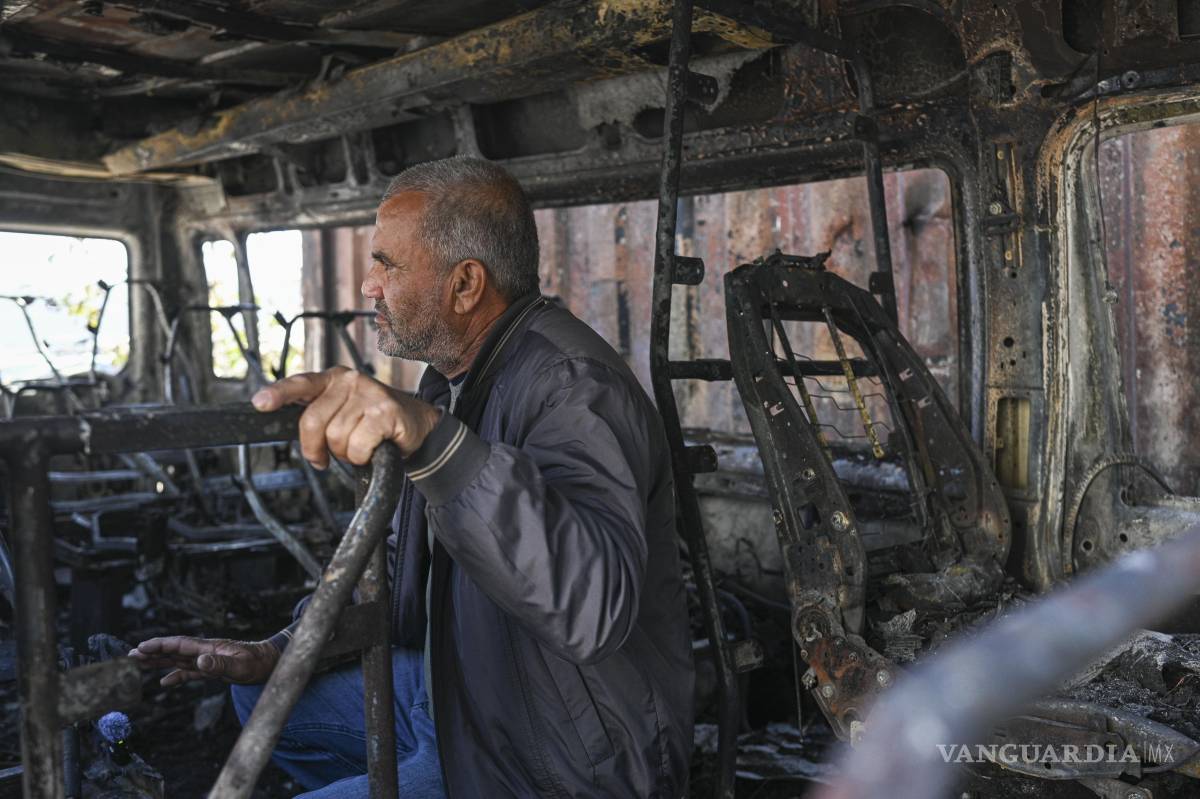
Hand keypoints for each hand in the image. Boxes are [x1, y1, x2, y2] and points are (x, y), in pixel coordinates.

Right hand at [129, 636, 279, 686]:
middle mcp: (205, 652)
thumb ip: (221, 665)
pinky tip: (163, 683)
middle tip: (129, 655)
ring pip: (178, 660)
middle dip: (152, 652)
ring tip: (138, 663)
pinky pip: (189, 673)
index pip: (180, 644)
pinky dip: (175, 677)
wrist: (270, 664)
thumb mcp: (241, 666)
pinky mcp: (212, 670)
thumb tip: (200, 662)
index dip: (160, 645)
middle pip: (174, 650)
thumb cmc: (258, 664)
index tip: (141, 647)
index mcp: (209, 648)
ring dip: (159, 661)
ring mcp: (208, 661)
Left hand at [251, 366, 440, 466]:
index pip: (301, 384)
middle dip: (316, 448)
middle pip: (313, 422)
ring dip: (346, 453)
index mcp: (334, 378)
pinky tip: (374, 448)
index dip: (279, 394)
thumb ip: (320, 416)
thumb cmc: (375, 421)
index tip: (260, 404)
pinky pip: (358, 446)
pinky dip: (363, 456)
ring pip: (336, 438)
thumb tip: (299, 437)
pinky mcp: (385, 412)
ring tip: (361, 446)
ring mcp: (369, 394)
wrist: (418, 424)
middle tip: (325, 458)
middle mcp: (350, 381)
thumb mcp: (344, 411)